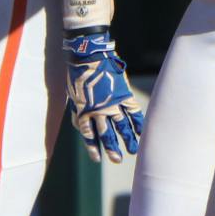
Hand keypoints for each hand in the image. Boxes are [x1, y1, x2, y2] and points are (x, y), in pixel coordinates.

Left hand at [64, 28, 142, 162]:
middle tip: (117, 160)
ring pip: (122, 126)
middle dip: (112, 149)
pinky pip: (133, 112)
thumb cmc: (78, 76)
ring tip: (133, 150)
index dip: (93, 148)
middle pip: (107, 135)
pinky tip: (141, 132)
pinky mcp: (124, 94)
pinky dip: (138, 122)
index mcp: (84, 112)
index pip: (90, 135)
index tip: (98, 159)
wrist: (89, 56)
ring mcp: (113, 103)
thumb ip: (78, 114)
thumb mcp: (73, 97)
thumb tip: (81, 128)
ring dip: (128, 140)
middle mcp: (99, 111)